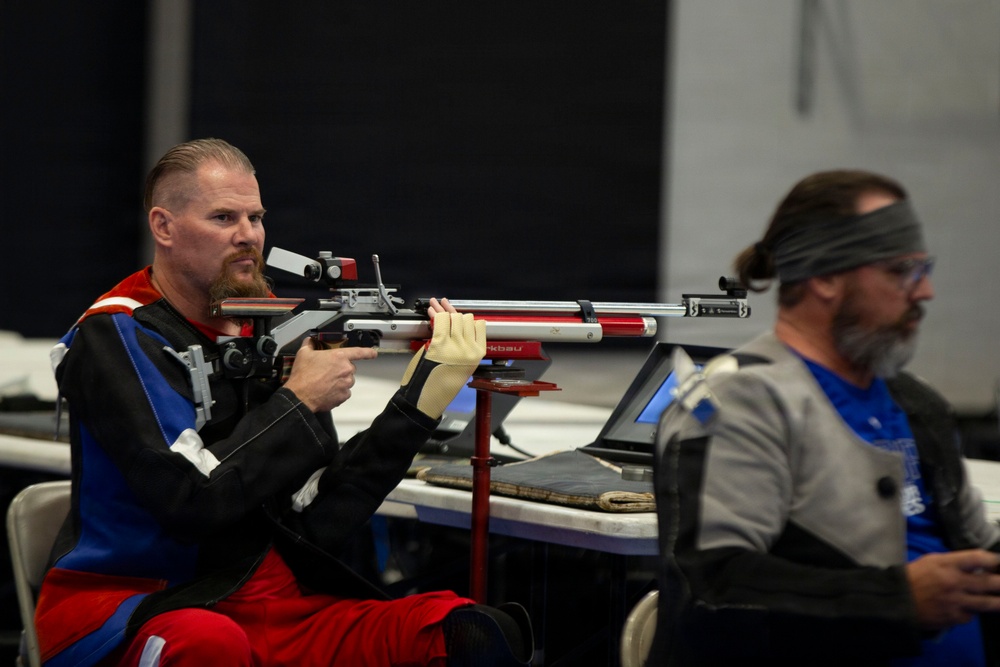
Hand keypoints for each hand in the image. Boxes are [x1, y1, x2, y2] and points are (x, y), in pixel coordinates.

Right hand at [283, 337, 376, 412]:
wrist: (300, 396)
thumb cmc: (303, 376)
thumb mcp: (303, 354)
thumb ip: (309, 344)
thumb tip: (310, 341)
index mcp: (339, 357)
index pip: (359, 352)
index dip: (368, 352)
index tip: (373, 353)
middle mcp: (346, 370)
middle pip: (349, 368)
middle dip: (340, 369)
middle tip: (327, 372)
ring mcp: (346, 384)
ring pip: (347, 381)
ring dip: (340, 381)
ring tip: (325, 383)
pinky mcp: (344, 396)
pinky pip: (344, 392)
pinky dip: (338, 392)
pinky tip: (327, 390)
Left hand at [400, 299, 485, 418]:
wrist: (428, 399)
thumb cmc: (442, 385)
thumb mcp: (462, 365)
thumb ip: (463, 345)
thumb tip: (456, 323)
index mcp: (478, 354)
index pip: (480, 325)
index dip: (468, 319)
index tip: (460, 316)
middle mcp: (469, 349)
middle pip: (465, 319)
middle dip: (454, 313)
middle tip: (444, 308)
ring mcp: (454, 346)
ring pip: (453, 317)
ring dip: (443, 310)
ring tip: (435, 305)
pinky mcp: (438, 344)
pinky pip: (440, 320)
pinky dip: (435, 314)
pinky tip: (431, 311)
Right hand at [906, 549, 999, 629]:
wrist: (897, 600)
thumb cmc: (913, 576)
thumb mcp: (931, 561)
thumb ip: (954, 563)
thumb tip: (975, 567)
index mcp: (947, 564)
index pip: (977, 558)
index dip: (994, 559)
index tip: (999, 562)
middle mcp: (955, 582)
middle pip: (989, 582)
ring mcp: (956, 601)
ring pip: (987, 603)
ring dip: (999, 602)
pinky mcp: (953, 617)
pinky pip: (971, 616)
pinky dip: (971, 613)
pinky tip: (968, 610)